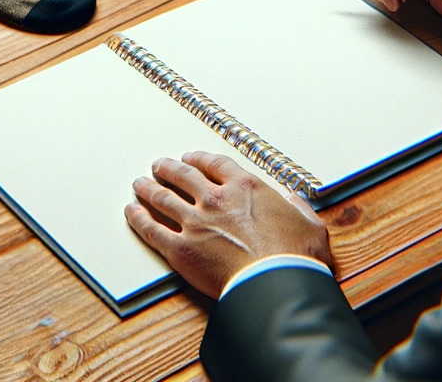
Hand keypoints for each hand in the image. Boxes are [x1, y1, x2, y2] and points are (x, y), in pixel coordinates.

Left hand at [125, 151, 331, 297]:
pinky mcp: (181, 248)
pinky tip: (131, 212)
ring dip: (148, 189)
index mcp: (245, 188)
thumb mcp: (310, 225)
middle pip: (183, 176)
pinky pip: (152, 229)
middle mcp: (216, 199)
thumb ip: (299, 209)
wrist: (275, 282)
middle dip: (168, 168)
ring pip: (163, 198)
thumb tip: (295, 201)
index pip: (215, 164)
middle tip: (158, 165)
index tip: (190, 158)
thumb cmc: (295, 257)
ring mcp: (195, 222)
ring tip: (139, 184)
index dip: (199, 159)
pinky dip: (139, 218)